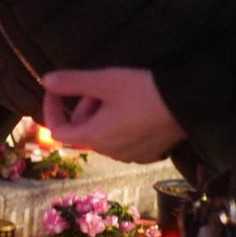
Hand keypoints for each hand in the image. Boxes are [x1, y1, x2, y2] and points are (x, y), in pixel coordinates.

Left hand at [42, 67, 185, 162]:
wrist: (190, 103)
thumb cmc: (144, 90)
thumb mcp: (106, 81)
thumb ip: (73, 81)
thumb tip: (45, 80)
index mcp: (95, 137)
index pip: (58, 131)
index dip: (51, 109)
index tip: (55, 90)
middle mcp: (109, 152)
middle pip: (82, 133)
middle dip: (82, 109)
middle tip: (98, 87)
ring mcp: (130, 155)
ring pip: (102, 137)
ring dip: (100, 116)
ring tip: (117, 95)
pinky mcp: (148, 154)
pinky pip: (123, 141)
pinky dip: (118, 125)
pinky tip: (134, 108)